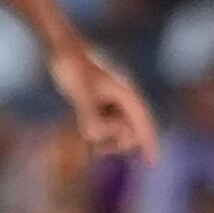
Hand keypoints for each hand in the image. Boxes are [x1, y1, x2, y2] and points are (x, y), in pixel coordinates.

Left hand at [52, 40, 157, 158]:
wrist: (60, 47)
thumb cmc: (73, 67)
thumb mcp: (81, 93)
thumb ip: (90, 117)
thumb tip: (96, 138)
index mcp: (126, 93)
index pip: (143, 123)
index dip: (149, 144)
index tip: (153, 164)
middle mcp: (122, 96)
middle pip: (130, 129)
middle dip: (118, 143)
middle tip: (98, 149)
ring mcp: (110, 98)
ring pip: (116, 127)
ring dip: (106, 138)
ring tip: (90, 143)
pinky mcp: (97, 98)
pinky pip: (104, 122)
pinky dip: (98, 131)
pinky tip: (87, 136)